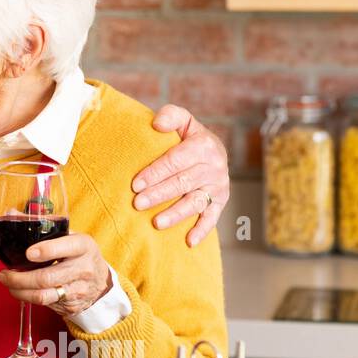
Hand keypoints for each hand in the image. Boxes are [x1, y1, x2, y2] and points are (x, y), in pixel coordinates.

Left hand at [0, 233, 111, 318]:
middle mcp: (83, 268)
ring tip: (7, 283)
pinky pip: (45, 304)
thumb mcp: (69, 235)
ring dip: (19, 291)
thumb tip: (11, 214)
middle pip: (47, 277)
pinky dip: (28, 298)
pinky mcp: (71, 305)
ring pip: (43, 296)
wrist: (101, 282)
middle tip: (4, 274)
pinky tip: (20, 291)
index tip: (28, 253)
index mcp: (83, 246)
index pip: (66, 248)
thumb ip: (42, 225)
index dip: (46, 251)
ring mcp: (77, 290)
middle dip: (20, 278)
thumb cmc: (79, 254)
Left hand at [131, 103, 229, 247]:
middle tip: (137, 204)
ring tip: (156, 223)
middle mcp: (215, 166)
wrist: (210, 150)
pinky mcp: (221, 200)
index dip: (155, 172)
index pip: (175, 161)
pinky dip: (203, 230)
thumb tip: (157, 124)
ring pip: (195, 202)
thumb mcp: (182, 120)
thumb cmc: (187, 136)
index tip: (135, 184)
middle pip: (182, 183)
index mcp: (204, 145)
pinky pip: (213, 217)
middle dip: (159, 194)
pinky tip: (189, 242)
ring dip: (176, 214)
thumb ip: (171, 116)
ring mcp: (219, 185)